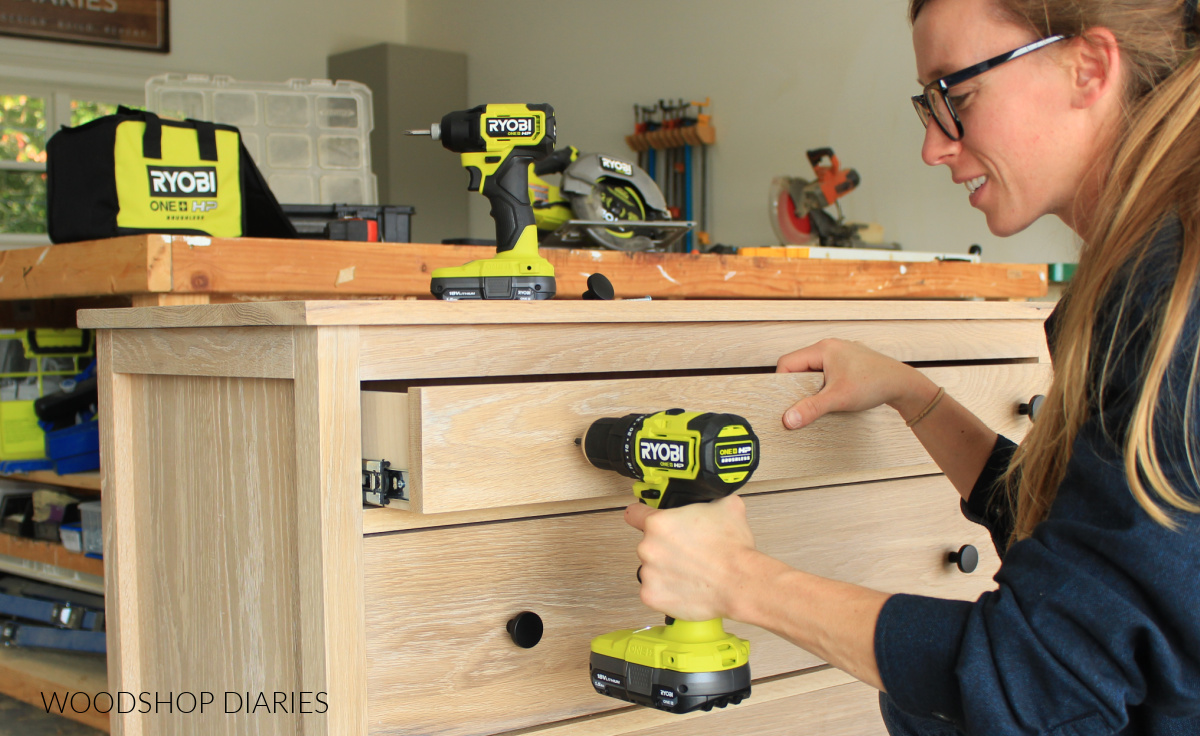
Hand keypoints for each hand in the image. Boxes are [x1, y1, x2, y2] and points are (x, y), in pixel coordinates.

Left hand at [624, 495, 758, 621]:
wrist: (740, 583)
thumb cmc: (732, 549)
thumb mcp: (727, 506)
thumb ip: (711, 500)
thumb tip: (713, 500)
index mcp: (659, 523)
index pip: (634, 513)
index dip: (641, 514)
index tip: (643, 519)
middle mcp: (648, 547)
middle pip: (649, 544)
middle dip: (665, 547)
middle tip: (688, 552)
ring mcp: (648, 574)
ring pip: (652, 568)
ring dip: (666, 569)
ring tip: (691, 572)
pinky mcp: (652, 596)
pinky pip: (655, 591)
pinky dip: (668, 591)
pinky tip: (686, 586)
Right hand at [776, 338, 935, 428]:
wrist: (903, 384)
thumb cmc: (875, 384)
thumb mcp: (839, 398)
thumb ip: (811, 408)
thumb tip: (788, 419)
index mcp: (823, 348)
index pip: (787, 362)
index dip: (783, 381)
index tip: (787, 399)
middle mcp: (830, 347)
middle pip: (799, 365)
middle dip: (798, 385)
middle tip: (805, 401)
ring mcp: (841, 353)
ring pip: (813, 370)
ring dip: (813, 386)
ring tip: (822, 399)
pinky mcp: (849, 362)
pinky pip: (827, 372)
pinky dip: (826, 385)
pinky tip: (835, 396)